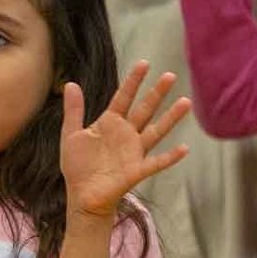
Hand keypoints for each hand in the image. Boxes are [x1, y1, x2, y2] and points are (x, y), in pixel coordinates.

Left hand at [60, 61, 190, 217]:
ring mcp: (134, 152)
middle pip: (145, 109)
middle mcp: (126, 134)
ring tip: (185, 102)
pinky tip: (184, 148)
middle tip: (171, 75)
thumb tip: (70, 84)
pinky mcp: (137, 170)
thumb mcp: (71, 134)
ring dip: (171, 118)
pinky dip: (170, 157)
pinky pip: (157, 162)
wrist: (81, 195)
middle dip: (157, 93)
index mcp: (110, 123)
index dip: (133, 81)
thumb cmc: (77, 166)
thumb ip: (74, 111)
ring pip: (156, 131)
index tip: (144, 63)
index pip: (124, 98)